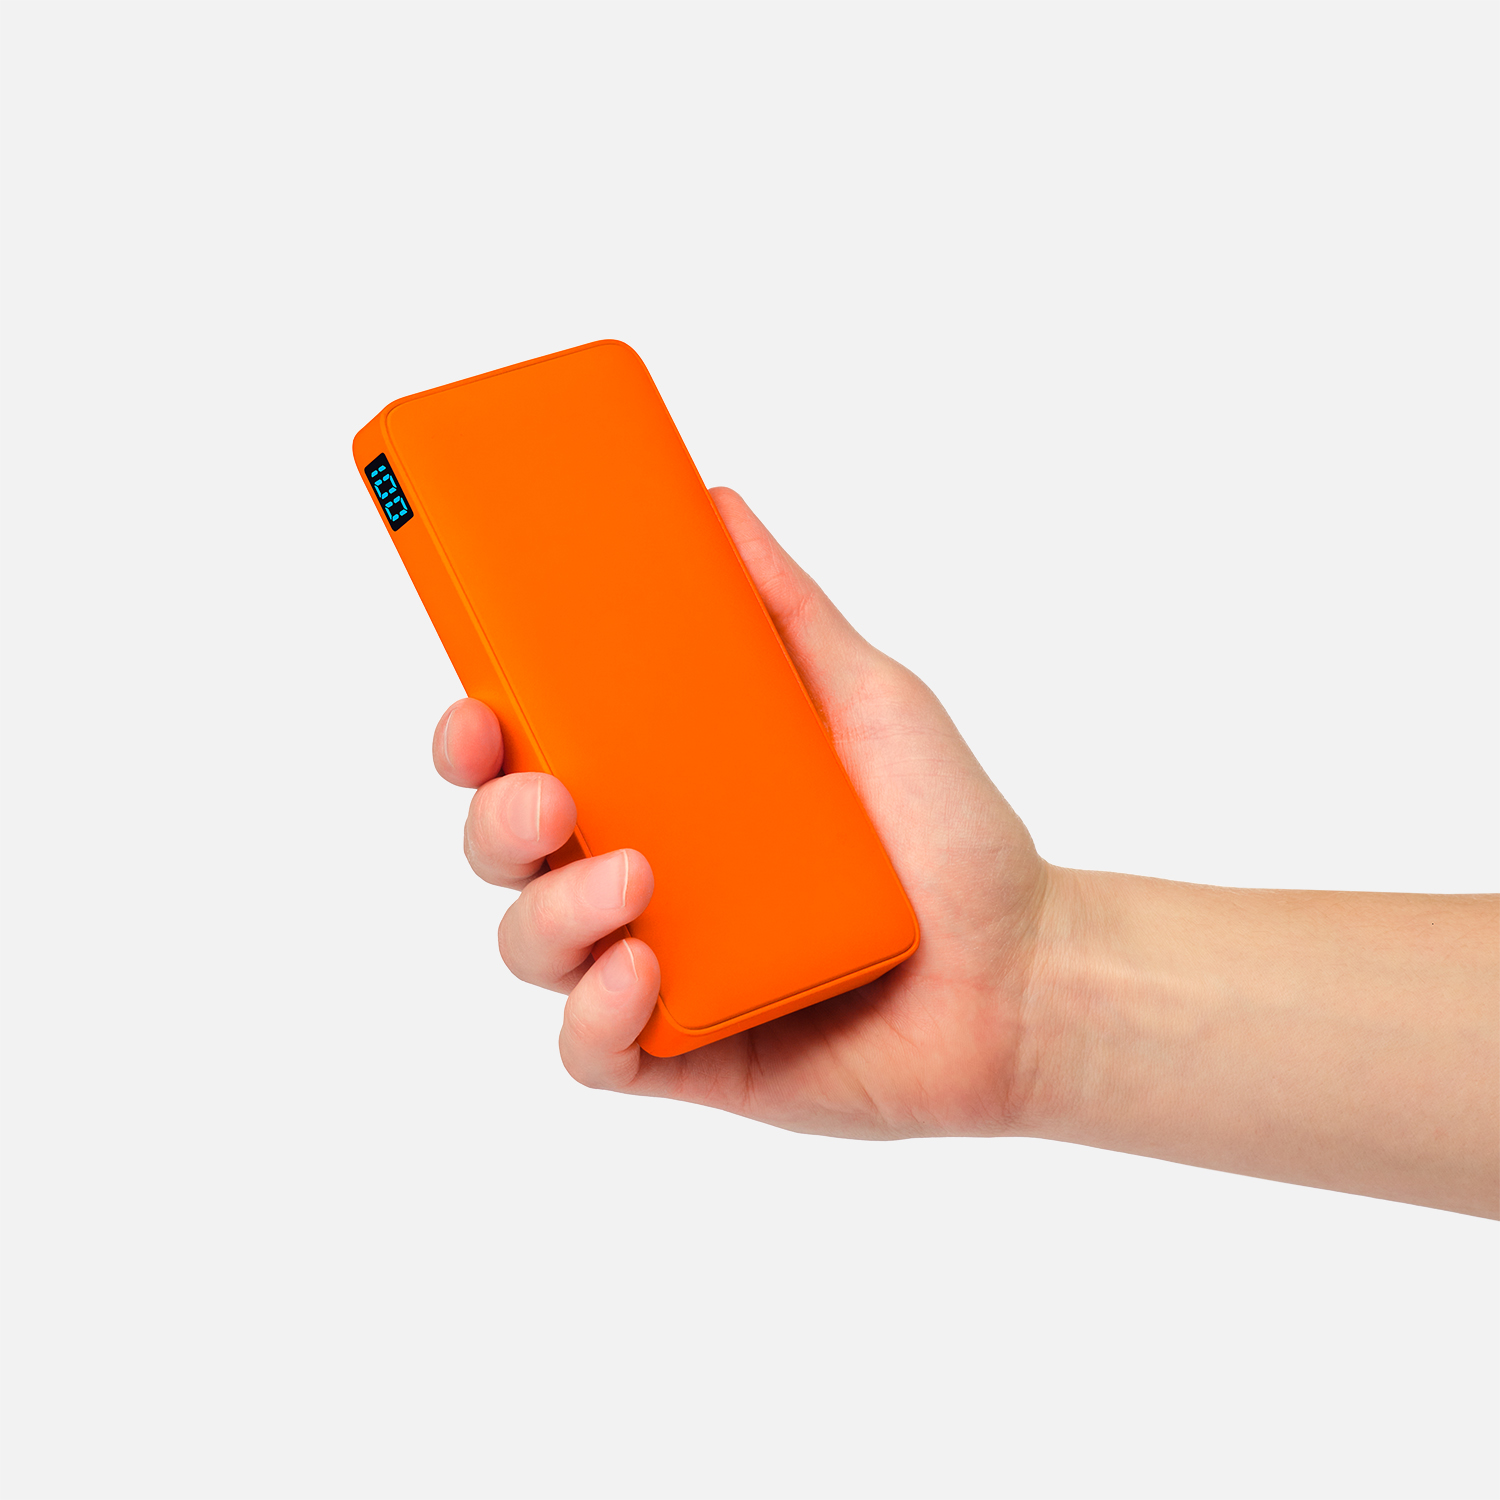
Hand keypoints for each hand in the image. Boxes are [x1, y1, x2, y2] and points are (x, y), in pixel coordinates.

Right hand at [434, 487, 1049, 1138]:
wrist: (1022, 971)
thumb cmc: (944, 835)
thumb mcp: (867, 699)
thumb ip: (788, 610)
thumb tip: (717, 504)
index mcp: (663, 790)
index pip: (533, 756)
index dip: (476, 735)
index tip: (475, 703)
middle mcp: (641, 874)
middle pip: (506, 849)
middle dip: (494, 819)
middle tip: (549, 795)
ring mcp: (654, 967)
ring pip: (531, 946)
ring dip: (550, 912)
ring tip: (632, 878)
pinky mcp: (682, 1052)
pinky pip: (592, 1048)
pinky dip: (595, 1013)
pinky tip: (644, 974)